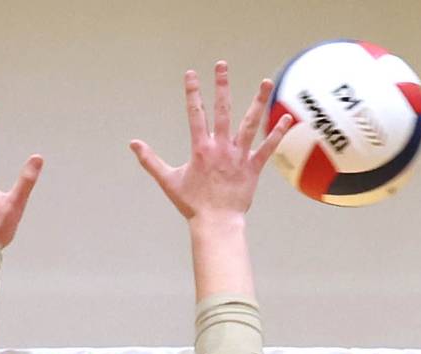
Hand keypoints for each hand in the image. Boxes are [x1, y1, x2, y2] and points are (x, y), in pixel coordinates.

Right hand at [130, 63, 291, 223]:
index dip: (192, 92)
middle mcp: (221, 147)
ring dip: (258, 101)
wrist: (216, 223)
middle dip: (221, 86)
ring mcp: (239, 156)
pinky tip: (287, 118)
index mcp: (200, 148)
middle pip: (222, 110)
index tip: (191, 74)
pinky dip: (278, 133)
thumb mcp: (168, 181)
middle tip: (222, 65)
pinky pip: (268, 147)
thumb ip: (150, 160)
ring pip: (250, 123)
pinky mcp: (253, 168)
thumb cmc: (192, 204)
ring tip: (265, 81)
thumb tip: (133, 144)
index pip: (195, 113)